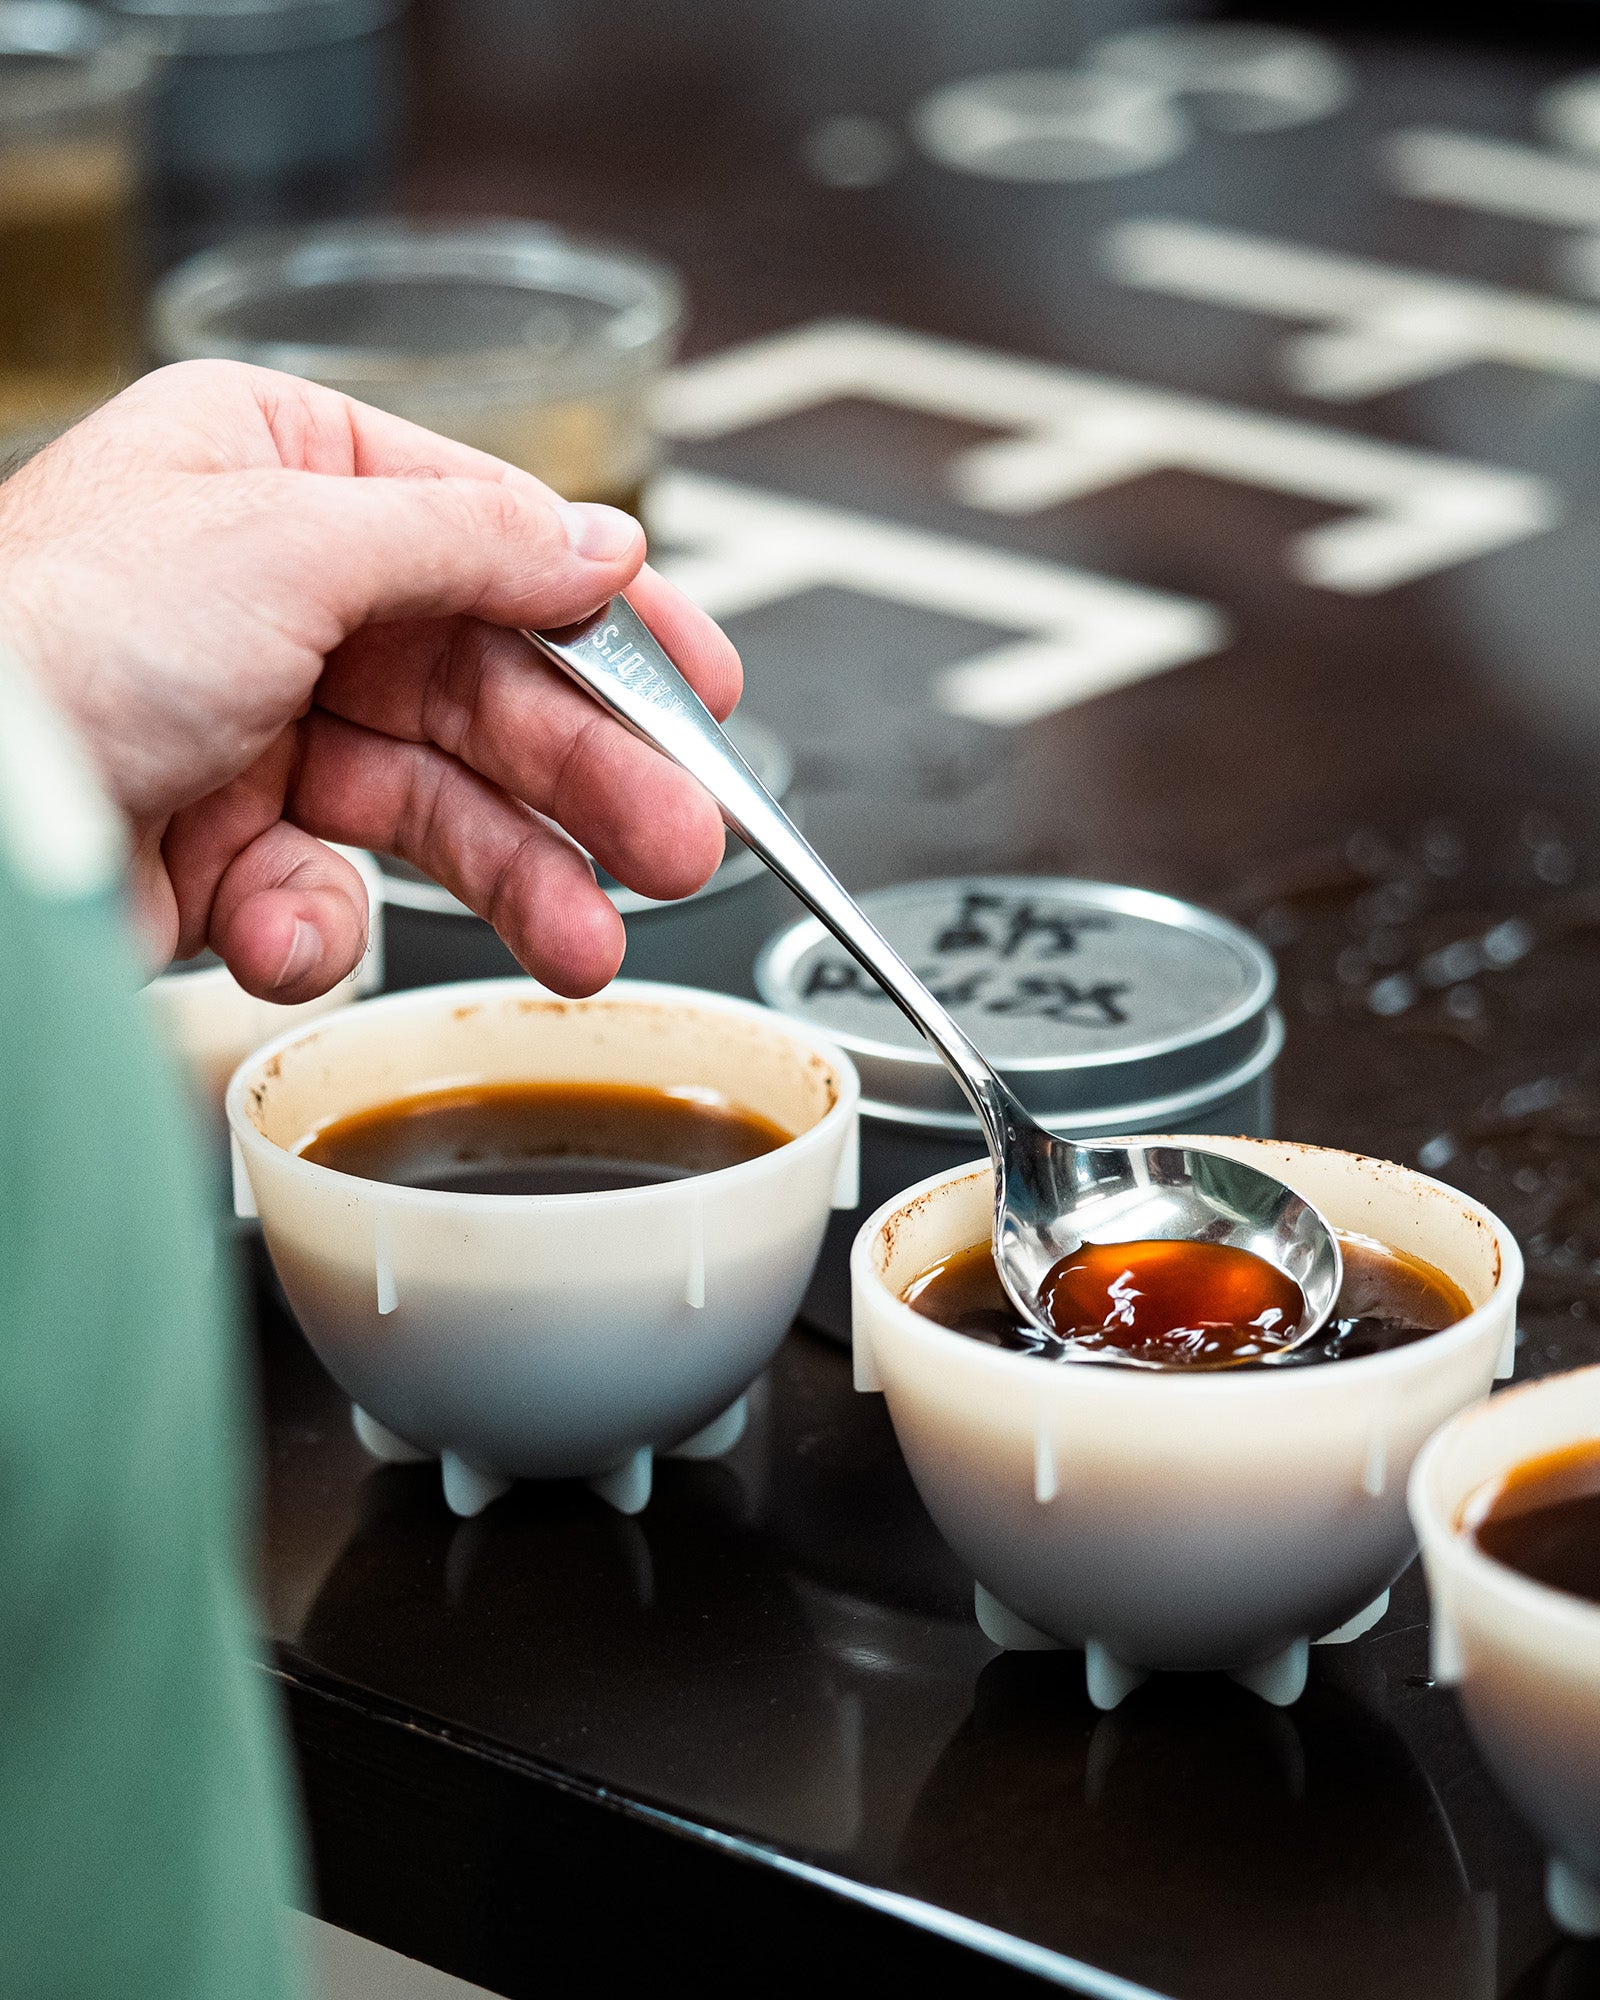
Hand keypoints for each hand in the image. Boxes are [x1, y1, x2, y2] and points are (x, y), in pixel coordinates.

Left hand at [0, 361, 740, 999]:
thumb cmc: (50, 634)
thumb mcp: (292, 538)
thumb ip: (471, 542)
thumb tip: (597, 544)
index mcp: (283, 479)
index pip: (489, 545)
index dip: (607, 626)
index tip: (700, 687)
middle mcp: (274, 597)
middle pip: (480, 692)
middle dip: (586, 777)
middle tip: (677, 841)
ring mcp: (252, 725)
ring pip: (429, 806)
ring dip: (514, 876)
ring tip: (588, 940)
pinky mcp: (225, 848)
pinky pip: (325, 890)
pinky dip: (318, 922)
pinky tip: (290, 924)